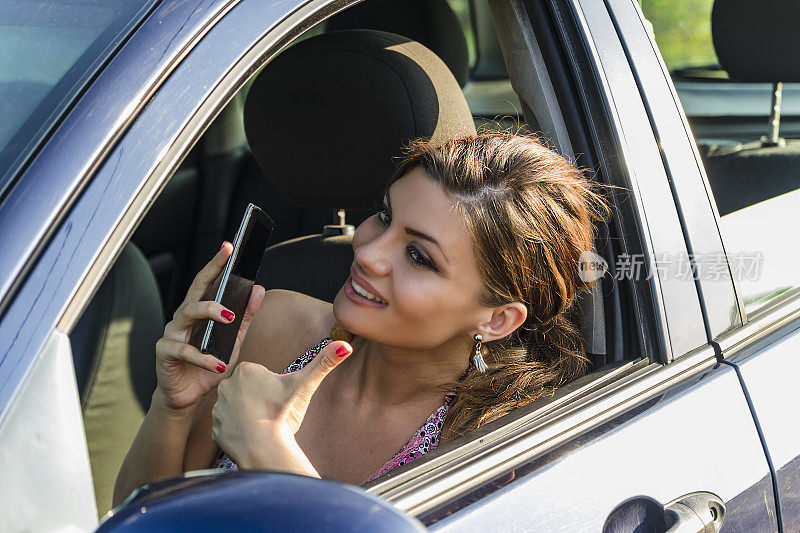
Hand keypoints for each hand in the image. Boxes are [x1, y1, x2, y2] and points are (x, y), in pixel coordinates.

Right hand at [154, 242, 266, 411]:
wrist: (187, 396)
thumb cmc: (209, 366)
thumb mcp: (233, 343)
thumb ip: (244, 318)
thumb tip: (259, 289)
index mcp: (199, 312)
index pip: (208, 282)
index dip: (218, 263)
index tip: (231, 245)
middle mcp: (183, 317)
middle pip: (196, 288)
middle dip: (212, 270)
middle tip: (228, 256)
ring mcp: (172, 333)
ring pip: (188, 313)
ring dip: (210, 312)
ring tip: (230, 317)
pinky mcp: (164, 352)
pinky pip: (185, 351)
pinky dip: (204, 357)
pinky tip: (219, 363)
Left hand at [211, 340, 352, 467]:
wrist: (264, 448)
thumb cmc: (282, 413)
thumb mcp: (305, 385)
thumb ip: (324, 363)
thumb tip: (345, 345)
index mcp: (246, 370)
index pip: (261, 375)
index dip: (273, 388)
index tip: (277, 399)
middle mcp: (226, 385)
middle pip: (248, 391)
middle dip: (259, 400)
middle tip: (271, 412)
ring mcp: (218, 408)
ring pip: (238, 408)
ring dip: (248, 416)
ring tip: (262, 425)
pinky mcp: (215, 429)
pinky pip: (229, 427)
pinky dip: (240, 432)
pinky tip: (252, 436)